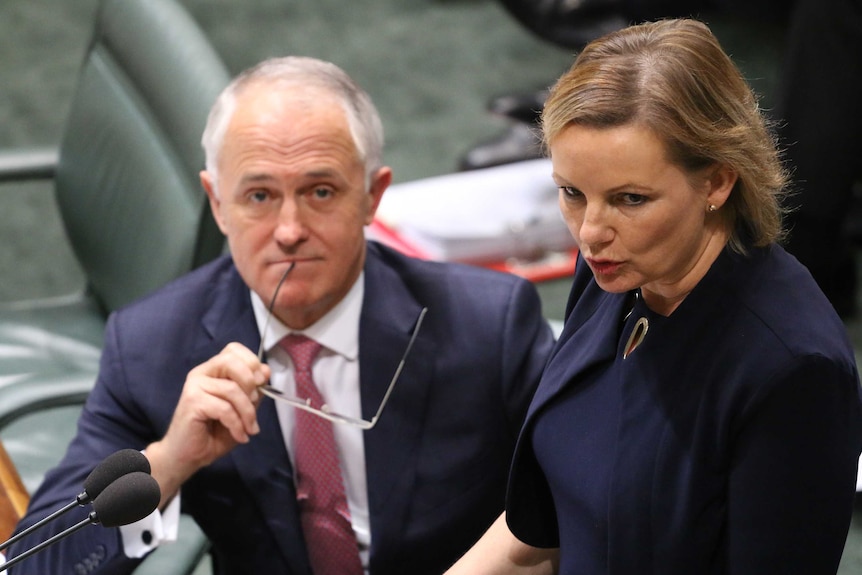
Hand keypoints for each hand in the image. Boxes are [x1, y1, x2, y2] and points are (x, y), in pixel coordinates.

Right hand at [145, 342, 269, 506]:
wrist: (189, 456)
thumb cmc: (215, 432)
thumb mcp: (243, 409)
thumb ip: (254, 390)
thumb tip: (265, 370)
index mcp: (214, 370)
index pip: (233, 349)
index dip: (251, 362)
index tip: (261, 383)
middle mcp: (202, 373)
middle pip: (231, 360)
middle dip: (250, 382)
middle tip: (255, 403)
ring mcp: (195, 385)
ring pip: (232, 389)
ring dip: (247, 412)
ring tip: (250, 429)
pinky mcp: (192, 401)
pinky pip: (224, 408)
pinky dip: (237, 424)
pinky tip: (240, 436)